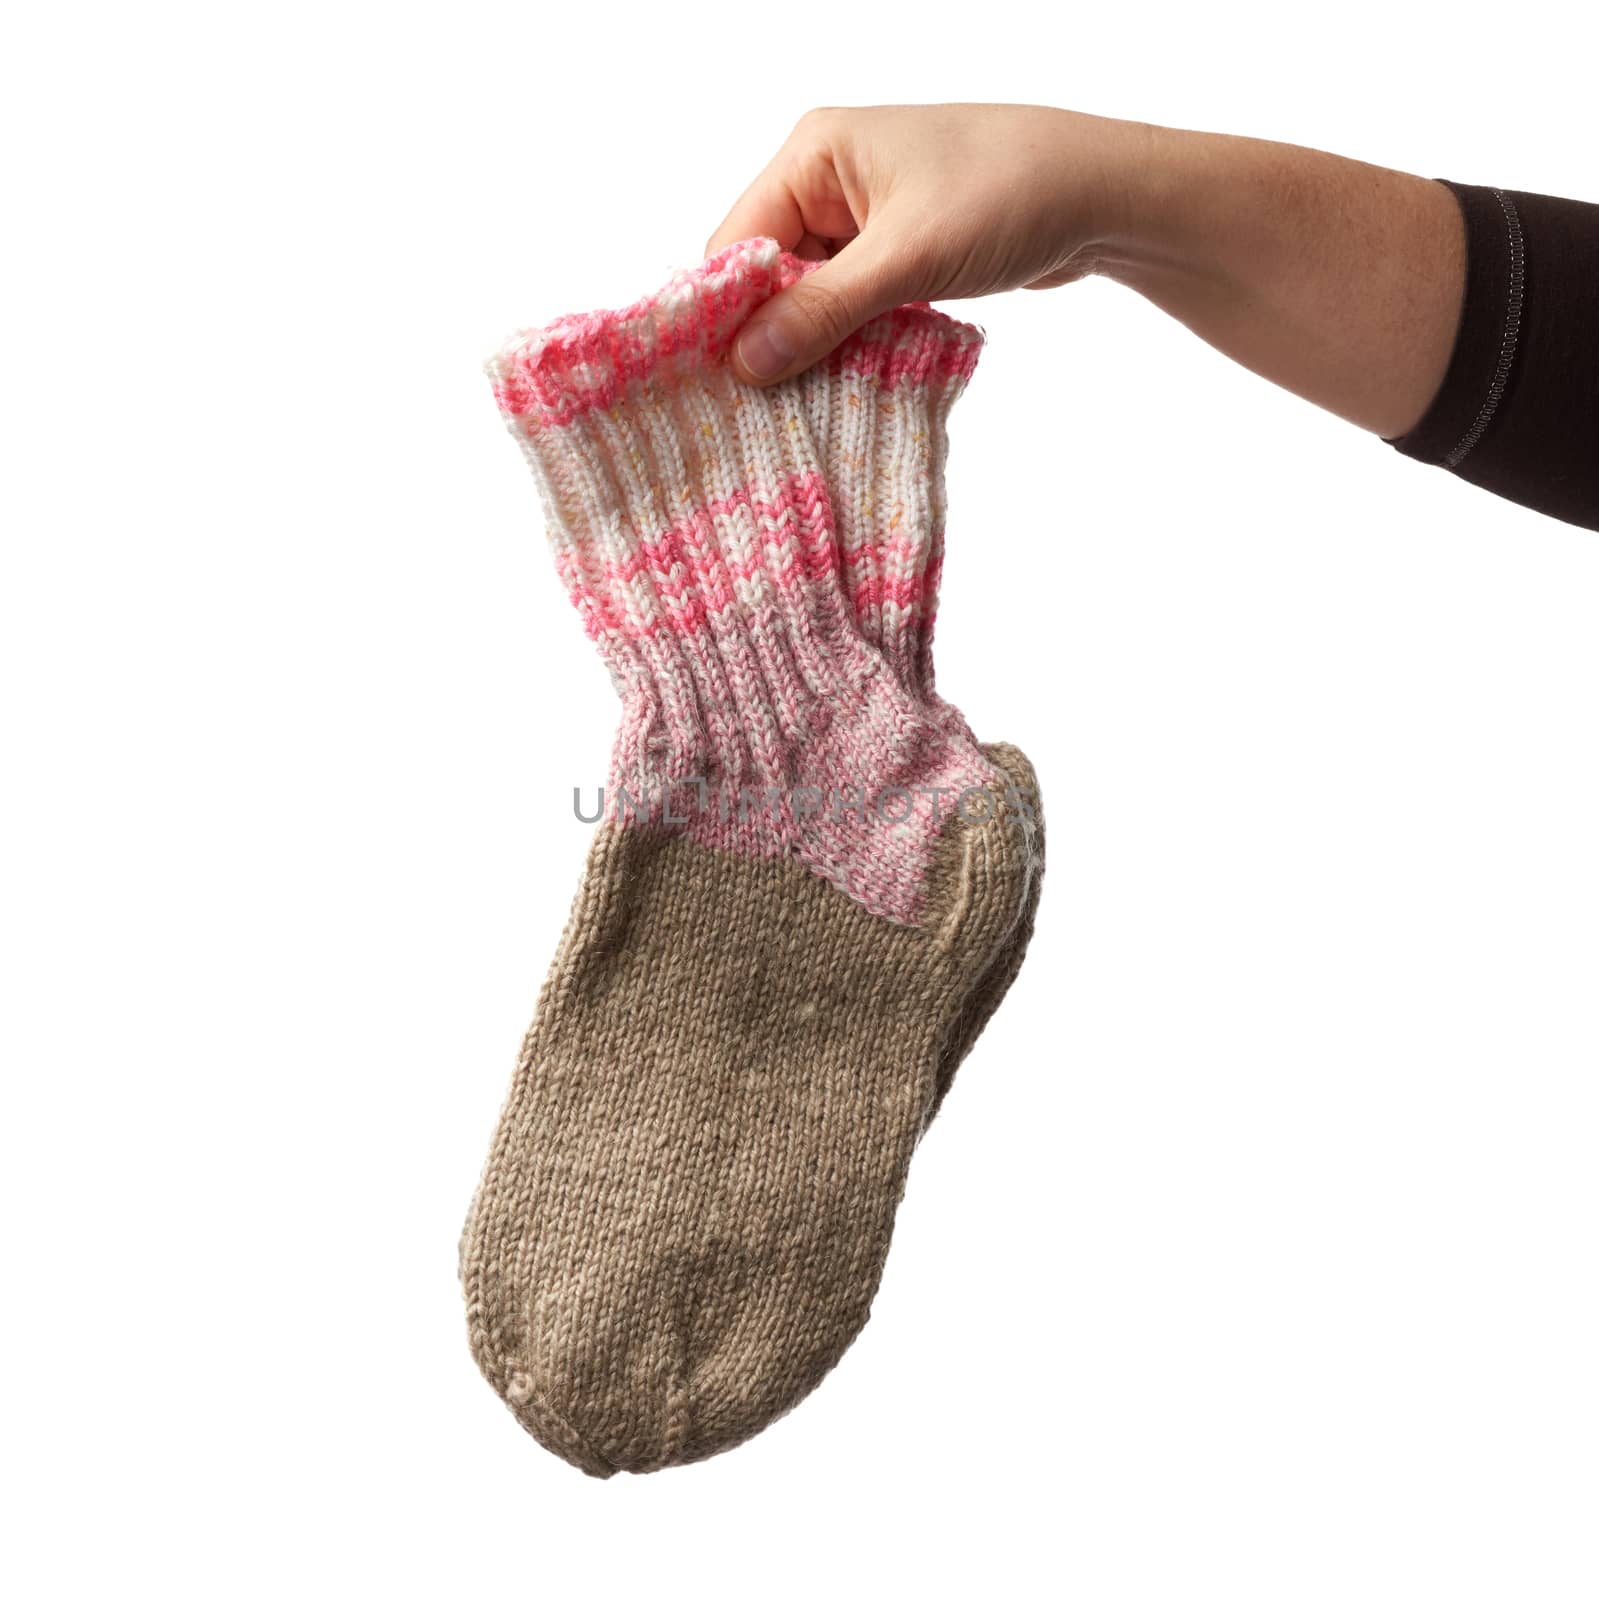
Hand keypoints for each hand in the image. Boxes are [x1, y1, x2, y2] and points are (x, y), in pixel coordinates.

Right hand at [706, 104, 1132, 383]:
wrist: (1100, 193)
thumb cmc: (1006, 195)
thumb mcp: (907, 258)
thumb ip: (823, 311)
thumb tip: (745, 363)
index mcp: (814, 155)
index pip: (735, 242)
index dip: (726, 314)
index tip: (722, 385)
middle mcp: (828, 181)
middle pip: (767, 276)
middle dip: (772, 337)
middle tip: (766, 410)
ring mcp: (863, 219)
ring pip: (810, 299)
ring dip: (815, 347)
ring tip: (808, 405)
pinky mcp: (894, 252)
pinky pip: (850, 306)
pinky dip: (849, 343)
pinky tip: (849, 384)